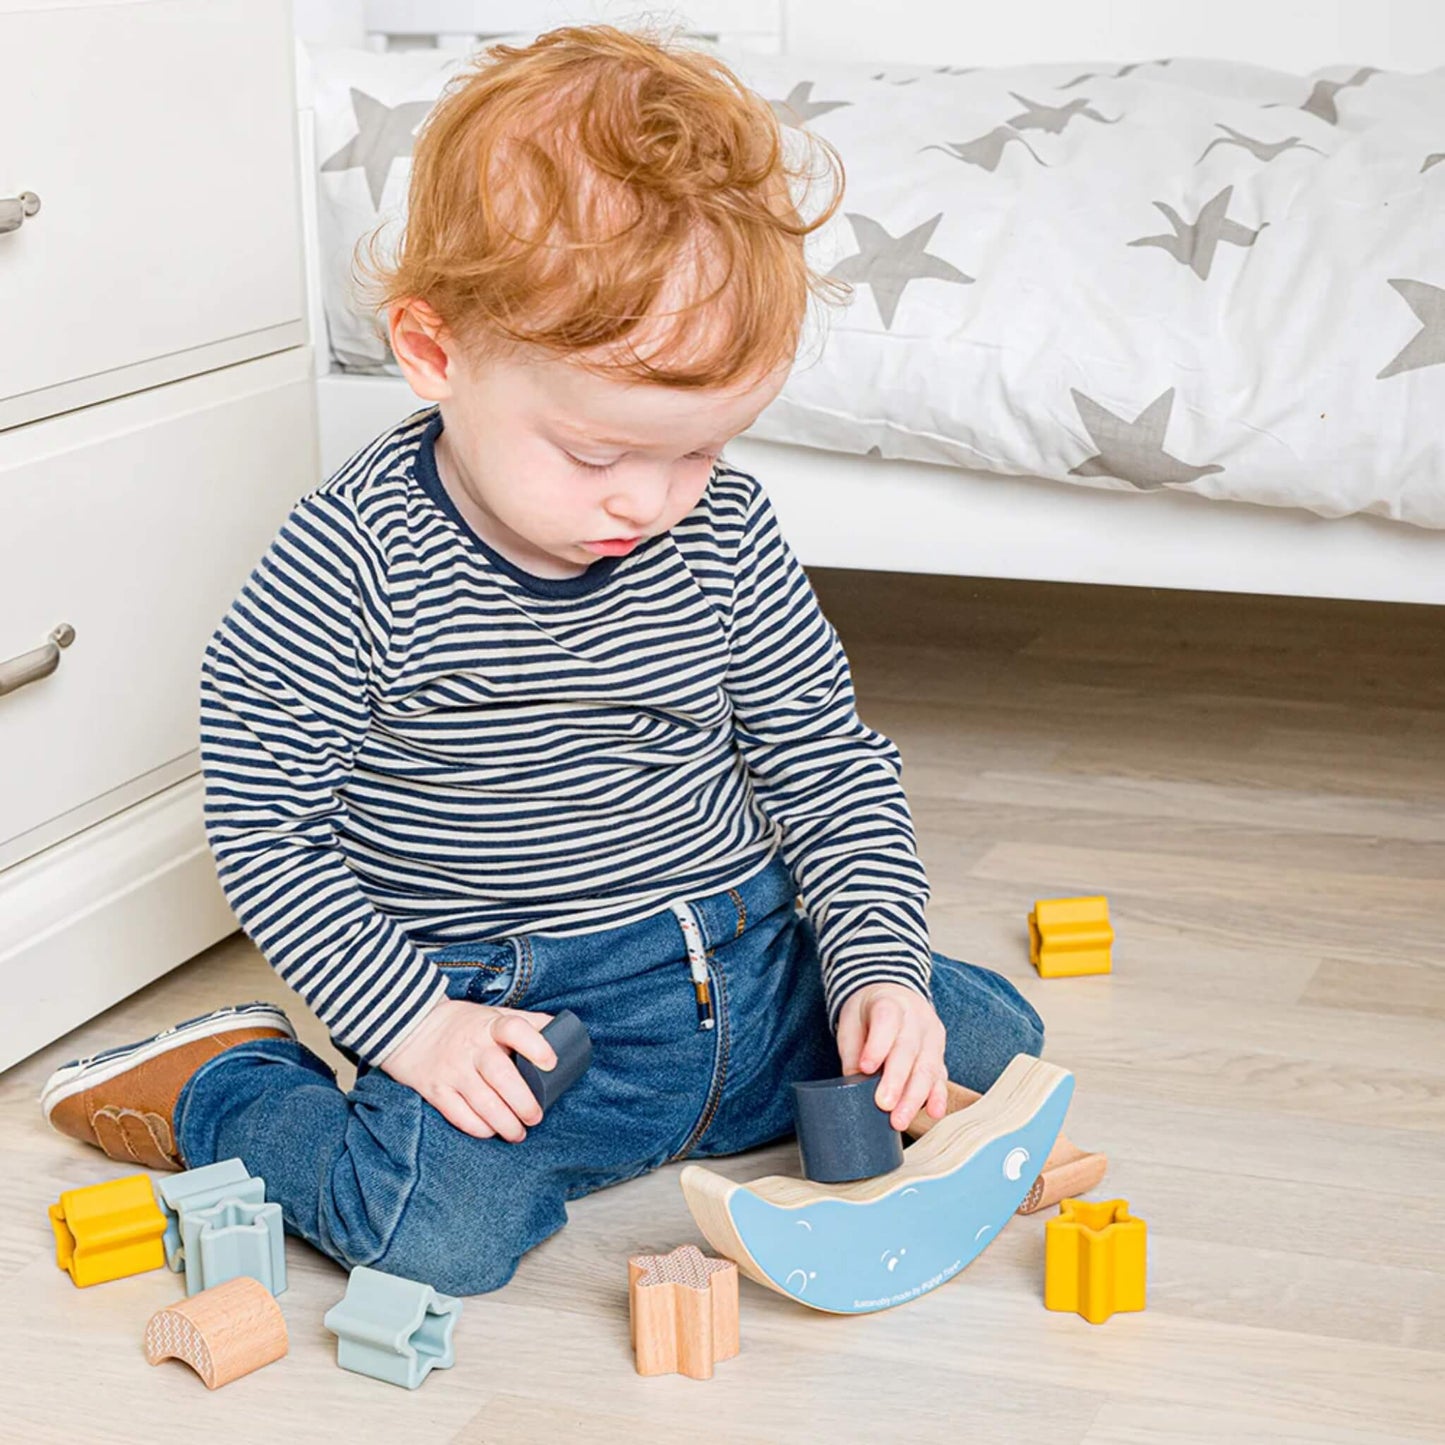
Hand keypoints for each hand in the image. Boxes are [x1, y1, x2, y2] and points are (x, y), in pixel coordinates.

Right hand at [380, 997, 556, 1141]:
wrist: (411, 1028)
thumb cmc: (464, 1024)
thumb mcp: (494, 1016)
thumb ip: (526, 1023)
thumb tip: (565, 1033)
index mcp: (490, 1026)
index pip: (515, 1029)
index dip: (535, 1045)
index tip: (551, 1063)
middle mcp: (471, 1047)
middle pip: (501, 1075)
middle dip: (523, 1102)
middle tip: (536, 1117)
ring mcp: (452, 1069)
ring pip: (482, 1102)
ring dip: (505, 1123)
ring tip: (519, 1133)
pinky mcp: (435, 1089)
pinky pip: (458, 1115)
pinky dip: (478, 1128)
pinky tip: (491, 1132)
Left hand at [835, 982, 948, 1131]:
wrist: (896, 993)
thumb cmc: (870, 1012)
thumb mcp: (852, 1021)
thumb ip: (852, 1051)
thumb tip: (852, 1084)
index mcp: (890, 1004)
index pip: (886, 1022)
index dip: (877, 1046)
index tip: (866, 1068)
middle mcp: (916, 1019)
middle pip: (908, 1050)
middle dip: (897, 1081)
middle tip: (884, 1105)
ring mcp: (932, 1037)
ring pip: (927, 1067)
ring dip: (915, 1097)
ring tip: (900, 1119)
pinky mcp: (940, 1054)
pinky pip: (941, 1076)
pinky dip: (938, 1096)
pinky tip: (933, 1112)